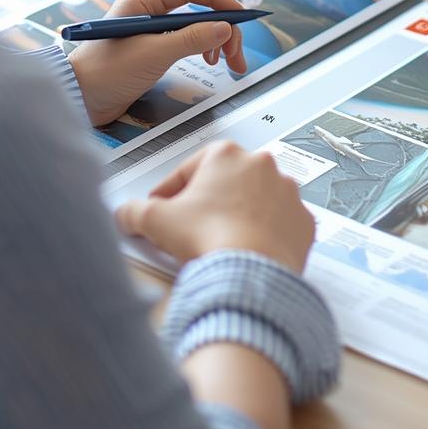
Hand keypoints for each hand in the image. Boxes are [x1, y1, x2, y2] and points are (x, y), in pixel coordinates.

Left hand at [67, 0, 249, 126]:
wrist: (78, 101)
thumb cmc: (107, 72)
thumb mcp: (154, 54)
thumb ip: (191, 39)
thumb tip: (225, 28)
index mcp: (143, 1)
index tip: (241, 19)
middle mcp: (148, 10)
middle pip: (198, 8)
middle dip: (222, 28)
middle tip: (236, 55)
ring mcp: (150, 29)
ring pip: (195, 26)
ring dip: (216, 41)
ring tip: (227, 64)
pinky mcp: (151, 48)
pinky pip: (186, 40)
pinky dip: (203, 49)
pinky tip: (209, 63)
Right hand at [115, 141, 315, 270]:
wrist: (250, 273)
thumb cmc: (209, 239)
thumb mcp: (154, 220)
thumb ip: (133, 211)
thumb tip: (124, 214)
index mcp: (226, 154)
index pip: (189, 169)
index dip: (170, 191)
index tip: (162, 208)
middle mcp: (262, 166)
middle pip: (226, 182)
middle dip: (208, 201)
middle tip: (191, 226)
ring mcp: (287, 193)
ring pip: (256, 201)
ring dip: (239, 215)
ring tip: (220, 240)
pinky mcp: (303, 220)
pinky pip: (281, 224)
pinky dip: (266, 234)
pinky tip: (248, 249)